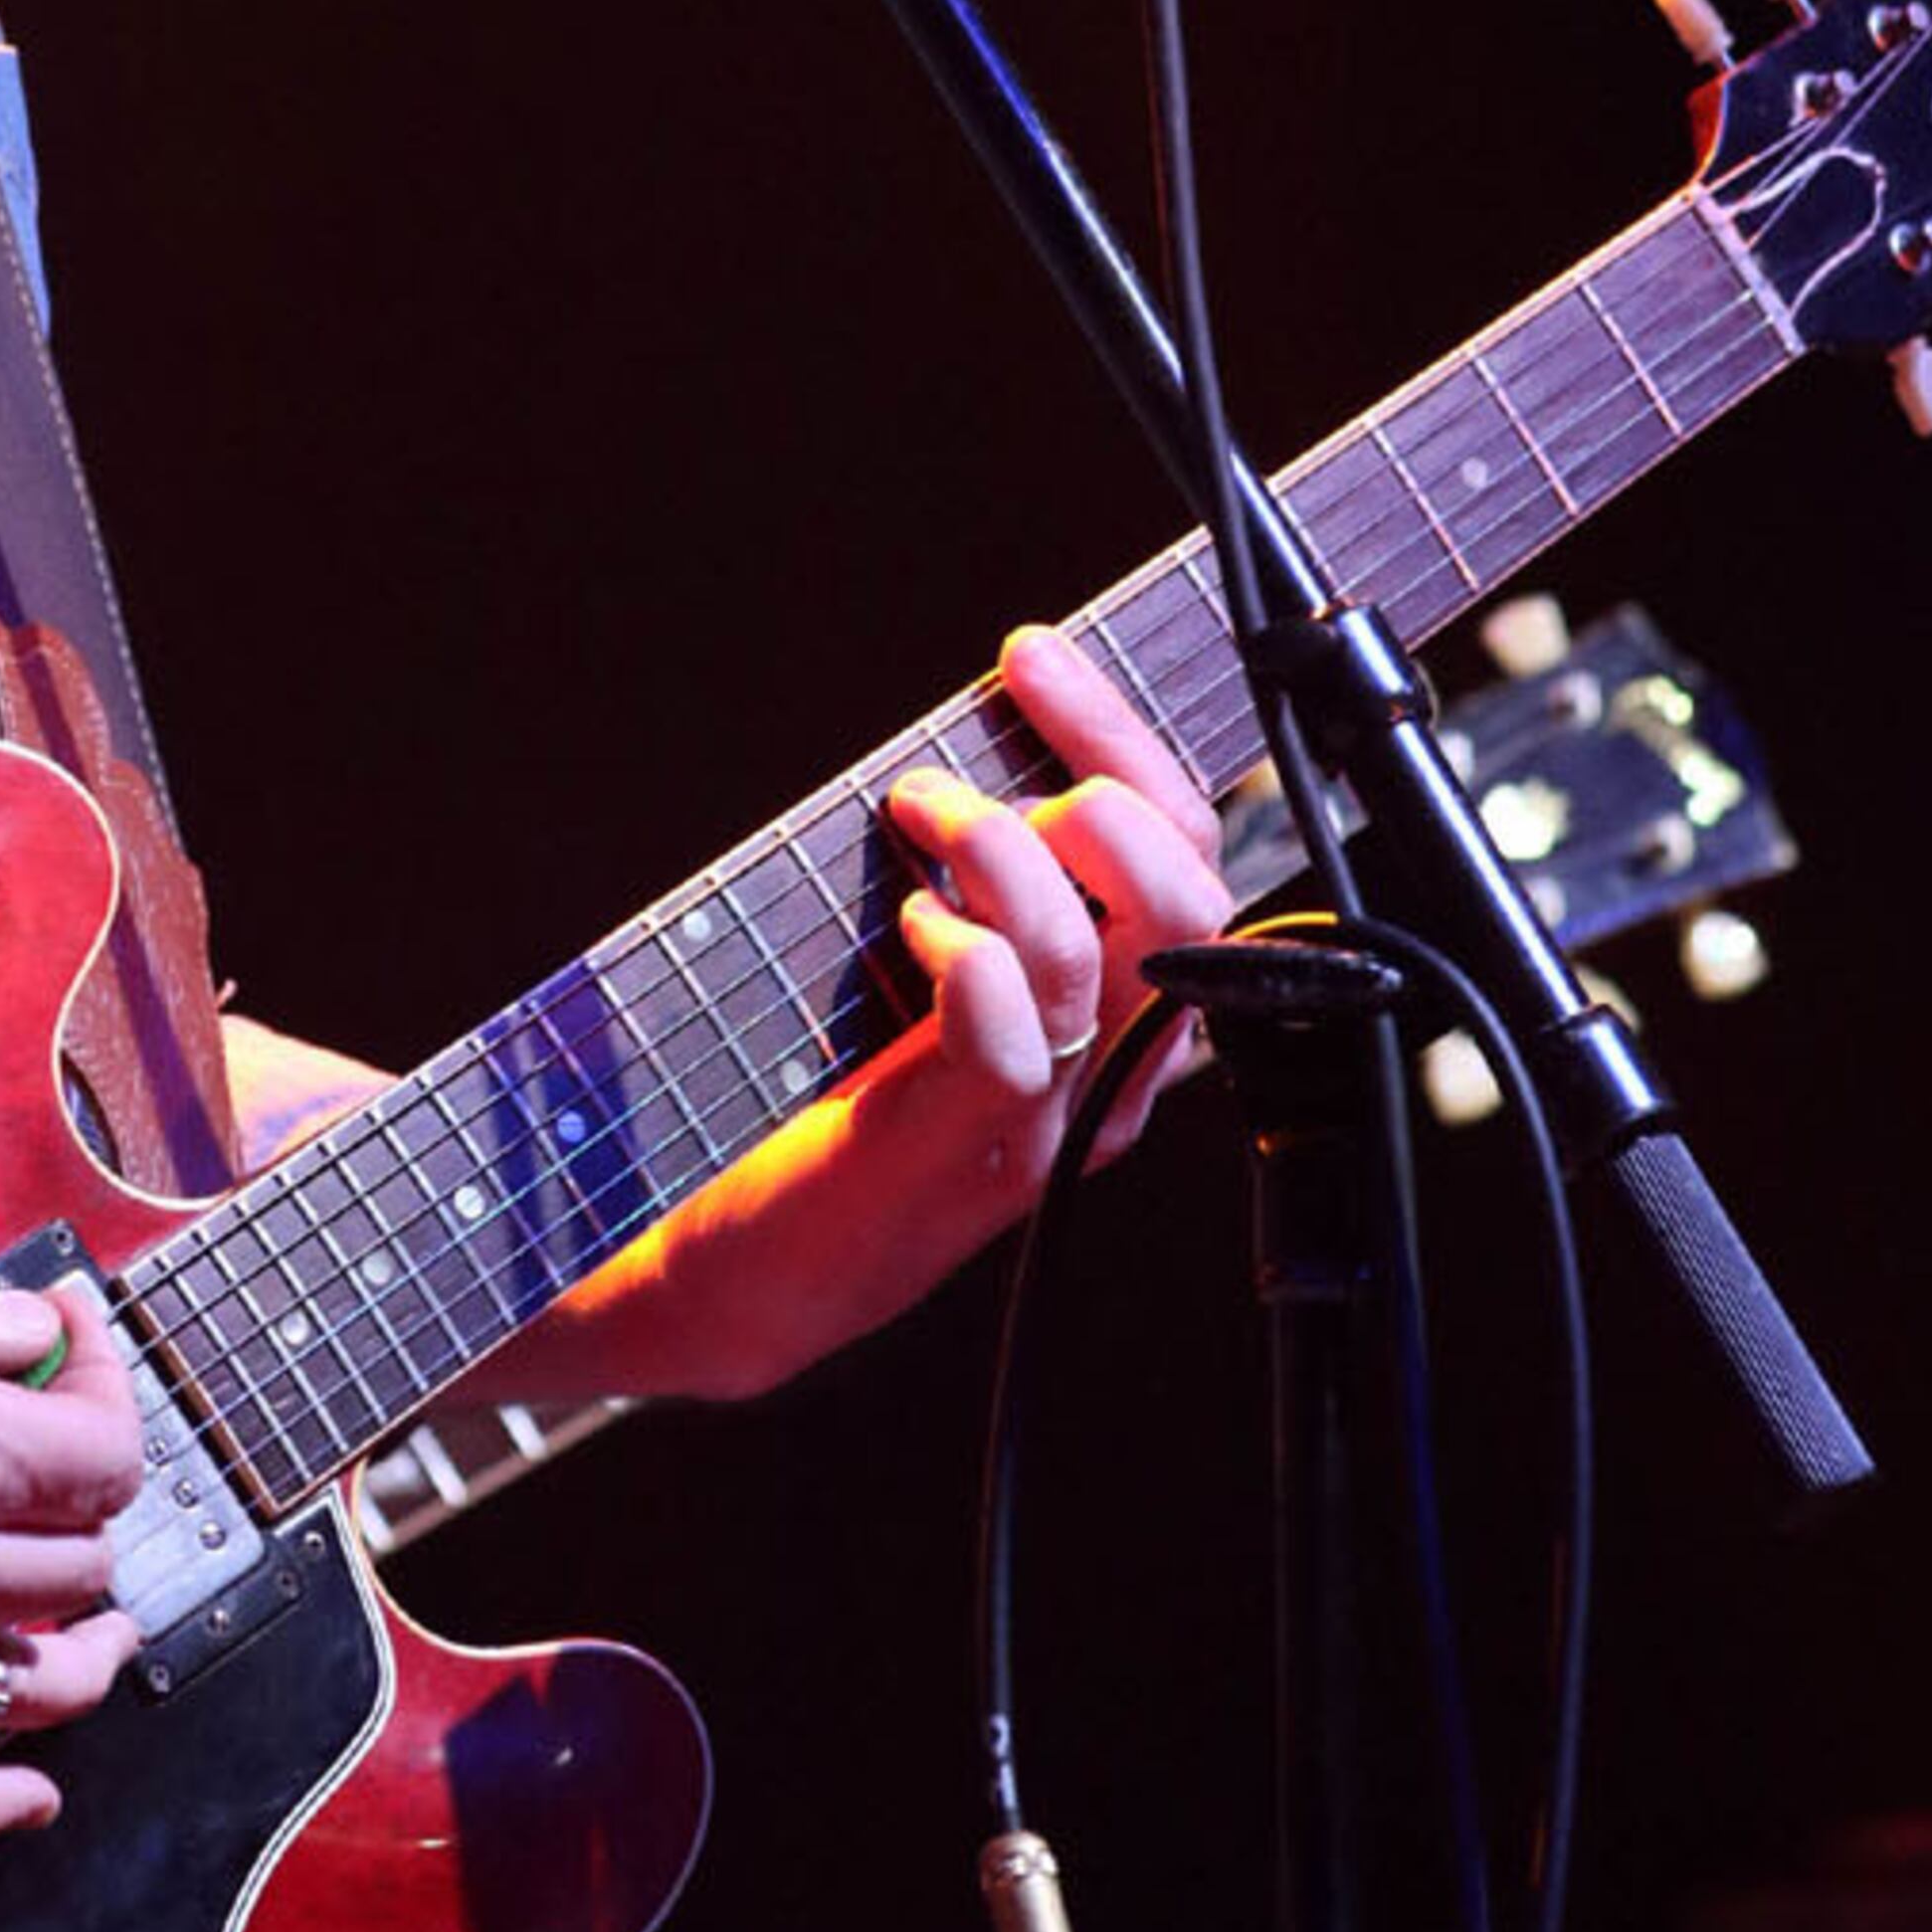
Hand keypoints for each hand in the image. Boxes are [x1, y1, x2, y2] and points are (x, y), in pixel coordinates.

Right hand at [0, 1174, 145, 1849]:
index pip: (105, 1454)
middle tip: (48, 1448)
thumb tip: (20, 1344)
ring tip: (102, 1623)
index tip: (59, 1348)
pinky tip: (28, 1798)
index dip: (105, 1390)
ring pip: (27, 1689)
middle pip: (76, 1565)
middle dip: (81, 1499)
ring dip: (84, 1652)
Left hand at [534, 624, 1228, 1403]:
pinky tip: (912, 930)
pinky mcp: (970, 1149)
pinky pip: (1012, 1032)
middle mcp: (1115, 1064)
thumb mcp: (929, 967)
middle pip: (1185, 883)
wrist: (743, 1274)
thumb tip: (976, 744)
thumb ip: (983, 880)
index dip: (1119, 735)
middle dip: (1092, 774)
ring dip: (999, 845)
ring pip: (1095, 947)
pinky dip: (964, 950)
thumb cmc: (825, 1102)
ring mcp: (1051, 1112)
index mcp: (1123, 1010)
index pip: (1188, 845)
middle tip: (971, 750)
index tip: (1029, 657)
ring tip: (918, 815)